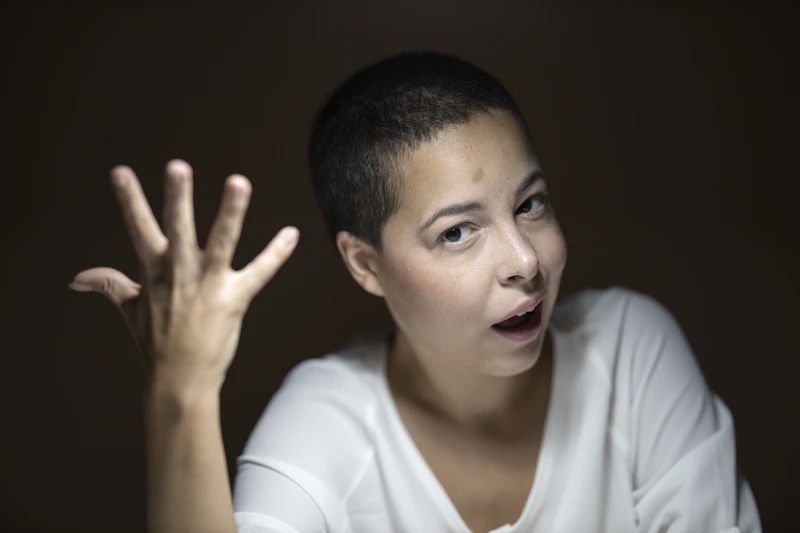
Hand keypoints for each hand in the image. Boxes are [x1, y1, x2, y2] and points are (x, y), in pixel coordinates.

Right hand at [69, 160, 298, 391]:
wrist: (179, 382)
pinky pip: (259, 273)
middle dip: (177, 199)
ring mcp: (208, 287)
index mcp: (154, 272)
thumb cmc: (156, 345)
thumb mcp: (131, 310)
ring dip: (230, 214)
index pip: (139, 229)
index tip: (120, 171)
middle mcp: (180, 275)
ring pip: (220, 244)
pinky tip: (292, 233)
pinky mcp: (234, 300)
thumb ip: (111, 285)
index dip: (129, 200)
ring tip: (239, 182)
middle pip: (178, 231)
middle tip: (178, 166)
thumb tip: (79, 277)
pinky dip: (276, 254)